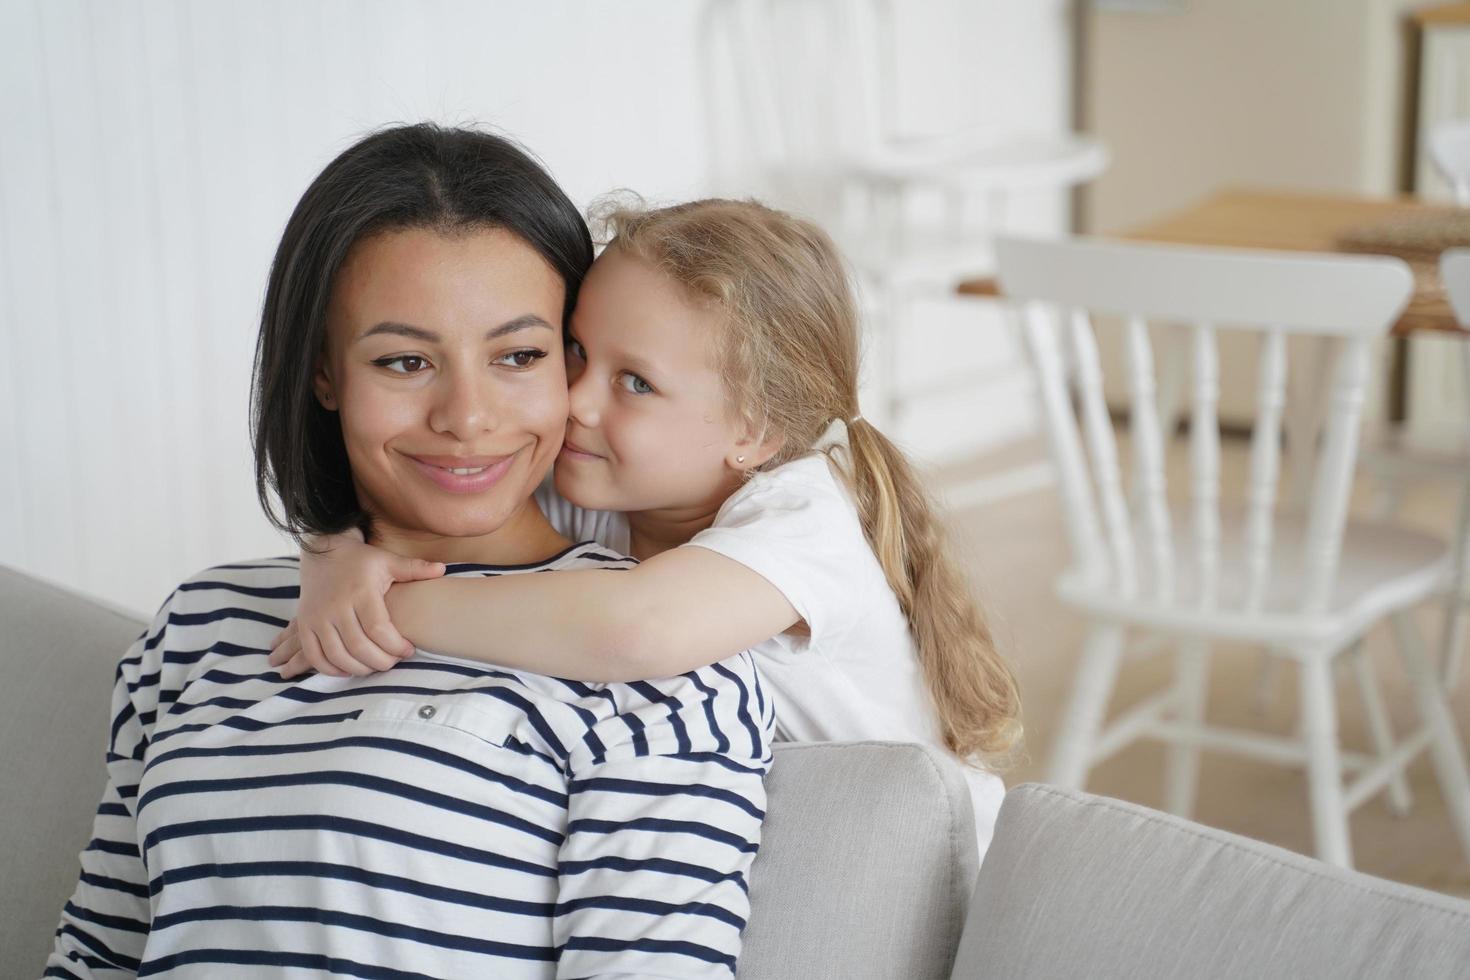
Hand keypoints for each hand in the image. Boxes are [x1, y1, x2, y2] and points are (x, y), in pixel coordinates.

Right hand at [268, 531, 444, 678]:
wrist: (323, 551)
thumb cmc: (361, 560)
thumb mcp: (388, 561)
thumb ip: (414, 568)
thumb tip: (442, 569)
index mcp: (360, 592)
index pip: (379, 630)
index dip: (396, 646)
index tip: (409, 650)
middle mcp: (336, 606)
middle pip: (359, 647)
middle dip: (381, 662)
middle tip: (393, 662)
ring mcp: (317, 617)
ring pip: (338, 655)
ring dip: (359, 668)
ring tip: (375, 665)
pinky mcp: (304, 624)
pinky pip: (315, 656)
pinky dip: (332, 668)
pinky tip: (349, 668)